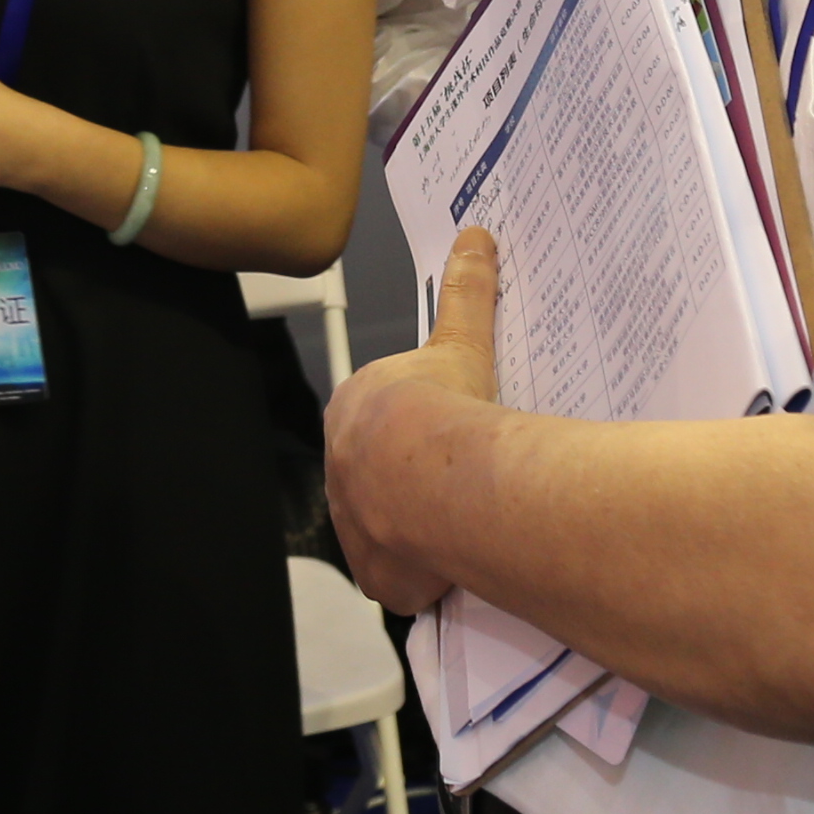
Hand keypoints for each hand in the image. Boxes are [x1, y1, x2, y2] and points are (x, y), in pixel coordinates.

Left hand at [326, 226, 501, 613]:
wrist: (434, 476)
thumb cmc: (439, 407)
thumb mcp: (458, 339)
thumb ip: (465, 289)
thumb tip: (473, 234)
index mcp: (350, 415)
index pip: (376, 423)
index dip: (411, 429)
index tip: (445, 433)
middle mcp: (340, 474)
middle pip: (378, 479)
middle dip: (412, 481)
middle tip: (460, 479)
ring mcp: (357, 530)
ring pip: (387, 530)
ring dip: (417, 530)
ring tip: (463, 522)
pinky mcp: (381, 577)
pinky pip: (403, 579)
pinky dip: (427, 576)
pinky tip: (458, 567)